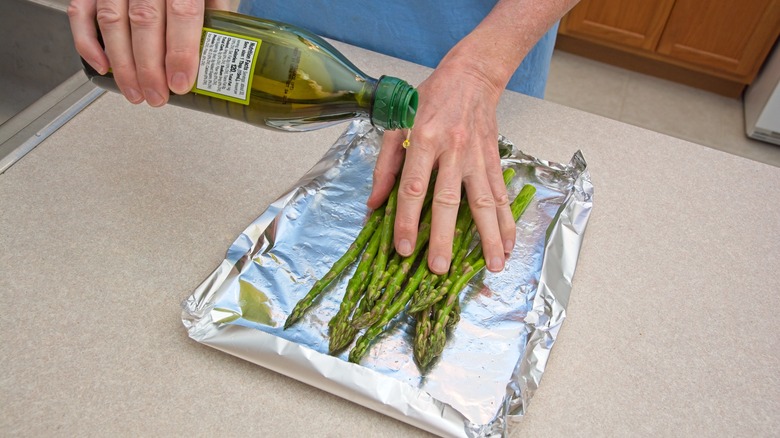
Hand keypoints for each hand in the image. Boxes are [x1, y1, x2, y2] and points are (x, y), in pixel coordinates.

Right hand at [68, 0, 231, 105]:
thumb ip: (213, 15)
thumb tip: (218, 57)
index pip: (182, 12)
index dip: (180, 52)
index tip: (179, 83)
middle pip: (144, 22)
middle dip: (149, 68)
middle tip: (157, 97)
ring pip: (112, 21)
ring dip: (122, 65)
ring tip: (136, 93)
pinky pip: (81, 11)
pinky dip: (87, 42)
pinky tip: (102, 68)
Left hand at [367, 60, 515, 274]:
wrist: (471, 77)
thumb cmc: (428, 100)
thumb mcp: (397, 124)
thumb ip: (385, 166)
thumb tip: (374, 205)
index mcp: (423, 140)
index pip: (413, 187)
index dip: (408, 220)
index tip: (404, 249)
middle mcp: (452, 150)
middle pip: (448, 200)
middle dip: (444, 237)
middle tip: (440, 268)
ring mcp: (476, 157)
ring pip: (483, 202)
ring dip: (488, 237)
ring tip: (492, 266)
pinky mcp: (494, 161)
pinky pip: (500, 196)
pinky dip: (506, 222)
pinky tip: (509, 246)